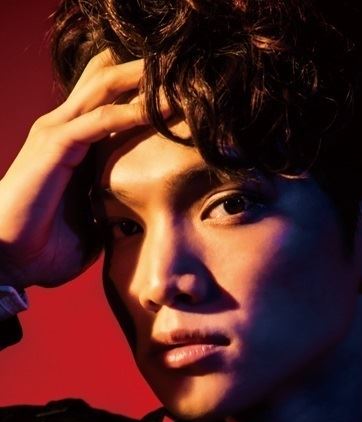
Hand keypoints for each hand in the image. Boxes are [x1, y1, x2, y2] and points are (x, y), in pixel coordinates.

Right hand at [0, 50, 159, 290]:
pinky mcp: (55, 145)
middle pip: (107, 81)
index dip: (142, 90)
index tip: (183, 90)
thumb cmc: (47, 246)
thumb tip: (148, 219)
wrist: (10, 258)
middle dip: (145, 70)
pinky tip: (161, 108)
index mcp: (74, 144)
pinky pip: (100, 120)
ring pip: (105, 89)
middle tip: (184, 63)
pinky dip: (133, 112)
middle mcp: (63, 127)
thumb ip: (117, 208)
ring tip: (180, 73)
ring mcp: (57, 132)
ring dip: (144, 81)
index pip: (108, 100)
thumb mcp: (94, 222)